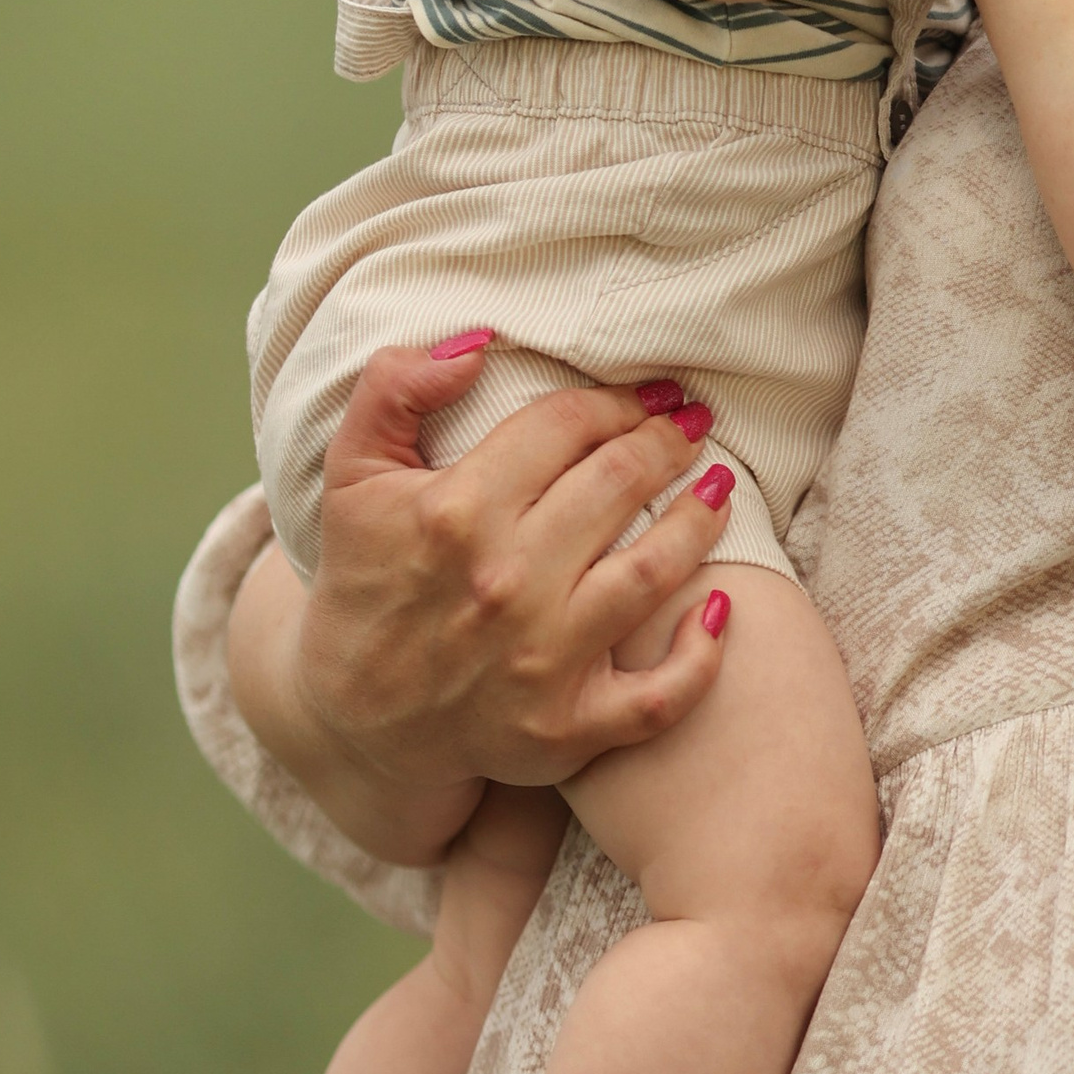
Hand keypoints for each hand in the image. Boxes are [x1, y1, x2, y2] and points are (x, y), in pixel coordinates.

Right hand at [242, 340, 736, 854]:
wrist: (356, 718)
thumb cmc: (365, 583)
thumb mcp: (351, 476)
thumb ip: (392, 391)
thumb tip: (474, 344)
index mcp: (452, 513)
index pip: (563, 428)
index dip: (613, 402)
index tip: (645, 396)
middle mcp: (503, 585)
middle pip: (617, 484)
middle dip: (666, 443)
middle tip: (690, 426)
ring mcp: (539, 663)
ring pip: (653, 572)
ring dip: (698, 520)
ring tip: (718, 487)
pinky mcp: (565, 729)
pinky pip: (660, 697)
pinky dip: (702, 655)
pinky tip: (721, 606)